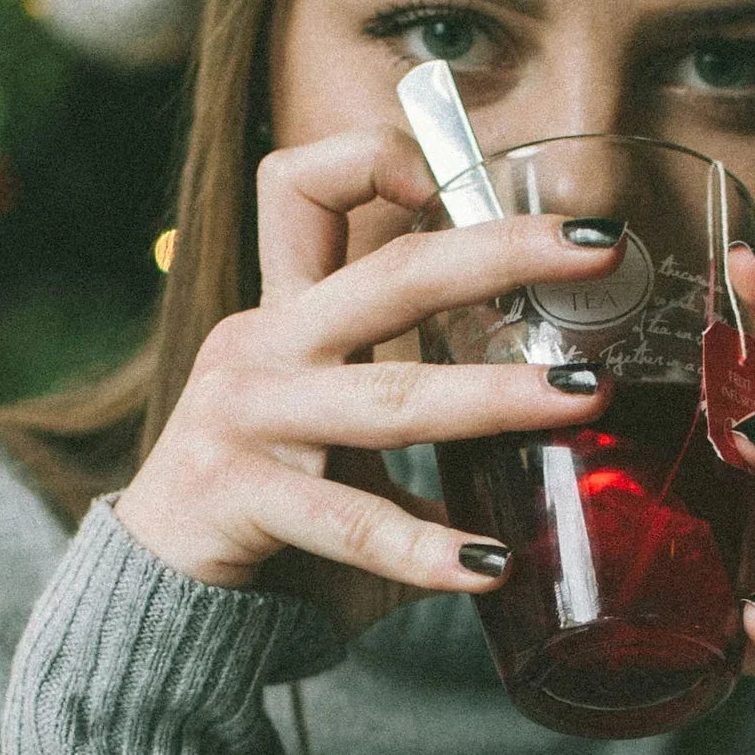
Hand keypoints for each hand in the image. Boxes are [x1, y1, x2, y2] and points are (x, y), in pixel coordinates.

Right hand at [114, 127, 619, 637]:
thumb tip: (549, 400)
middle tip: (598, 248)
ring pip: (391, 398)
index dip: (371, 159)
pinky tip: (491, 563)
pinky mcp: (237, 497)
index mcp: (286, 314)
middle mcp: (265, 348)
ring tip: (584, 397)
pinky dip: (426, 548)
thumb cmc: (270, 505)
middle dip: (502, 253)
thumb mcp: (331, 425)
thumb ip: (412, 399)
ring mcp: (246, 419)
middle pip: (390, 275)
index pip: (302, 188)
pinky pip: (350, 522)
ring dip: (497, 395)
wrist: (157, 595)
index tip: (456, 178)